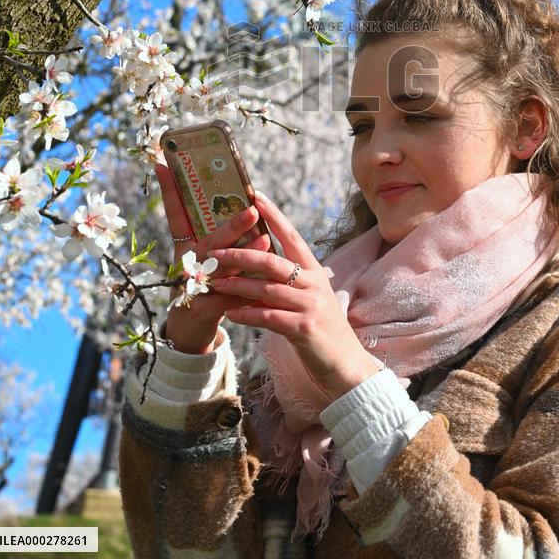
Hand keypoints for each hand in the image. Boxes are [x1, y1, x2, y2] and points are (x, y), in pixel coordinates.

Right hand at [155, 163, 271, 353]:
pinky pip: (230, 296)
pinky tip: (263, 281)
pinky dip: (247, 289)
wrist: (190, 326)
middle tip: (251, 210)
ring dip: (243, 255)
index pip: (175, 214)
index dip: (170, 191)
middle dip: (231, 226)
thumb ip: (218, 232)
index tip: (165, 165)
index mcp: (186, 246)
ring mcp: (194, 286)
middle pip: (209, 241)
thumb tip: (237, 201)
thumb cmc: (202, 282)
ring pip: (221, 268)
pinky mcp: (206, 308)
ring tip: (264, 242)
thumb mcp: (202, 254)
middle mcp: (188, 262)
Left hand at [207, 190, 380, 401]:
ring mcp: (310, 305)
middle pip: (272, 260)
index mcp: (314, 270)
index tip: (255, 195)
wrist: (344, 364)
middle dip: (240, 254)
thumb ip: (287, 281)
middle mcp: (314, 283)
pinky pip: (267, 317)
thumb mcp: (308, 297)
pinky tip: (231, 314)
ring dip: (237, 285)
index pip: (292, 235)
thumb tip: (256, 263)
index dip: (274, 215)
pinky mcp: (303, 329)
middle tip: (215, 252)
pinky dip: (246, 314)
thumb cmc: (321, 328)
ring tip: (214, 283)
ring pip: (266, 288)